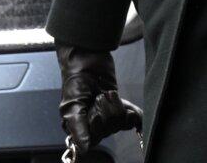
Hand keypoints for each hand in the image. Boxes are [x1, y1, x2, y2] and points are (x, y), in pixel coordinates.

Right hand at [55, 42, 143, 156]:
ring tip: (106, 93)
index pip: (95, 137)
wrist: (89, 58)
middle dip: (107, 110)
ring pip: (121, 122)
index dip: (98, 125)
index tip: (95, 112)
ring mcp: (108, 115)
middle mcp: (93, 124)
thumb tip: (83, 148)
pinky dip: (134, 114)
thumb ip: (77, 126)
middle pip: (110, 129)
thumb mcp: (72, 104)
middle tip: (98, 97)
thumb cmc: (76, 80)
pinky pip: (132, 119)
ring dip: (116, 104)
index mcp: (79, 126)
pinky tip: (133, 111)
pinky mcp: (119, 106)